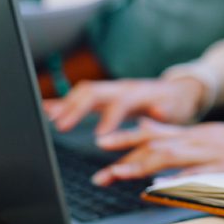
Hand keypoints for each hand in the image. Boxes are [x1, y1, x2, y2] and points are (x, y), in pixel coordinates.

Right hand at [43, 77, 205, 134]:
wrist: (178, 90)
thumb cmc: (177, 104)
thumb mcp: (178, 109)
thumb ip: (167, 111)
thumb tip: (159, 109)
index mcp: (139, 93)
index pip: (121, 102)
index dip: (109, 118)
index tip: (99, 136)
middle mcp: (121, 88)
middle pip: (94, 92)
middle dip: (76, 108)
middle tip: (61, 126)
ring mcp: (111, 90)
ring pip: (83, 92)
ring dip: (65, 104)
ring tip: (49, 119)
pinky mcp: (104, 96)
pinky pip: (79, 97)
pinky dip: (62, 102)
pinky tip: (45, 109)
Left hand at [91, 116, 223, 185]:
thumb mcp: (204, 132)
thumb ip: (172, 133)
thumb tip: (140, 129)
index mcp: (192, 133)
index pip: (152, 133)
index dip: (125, 138)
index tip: (100, 144)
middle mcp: (198, 140)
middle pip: (156, 146)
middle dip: (126, 158)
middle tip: (101, 174)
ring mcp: (212, 154)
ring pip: (173, 156)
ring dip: (144, 165)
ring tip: (120, 174)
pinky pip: (201, 175)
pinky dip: (180, 179)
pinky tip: (162, 186)